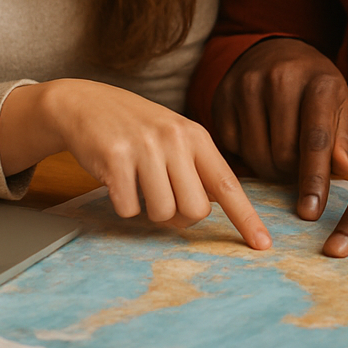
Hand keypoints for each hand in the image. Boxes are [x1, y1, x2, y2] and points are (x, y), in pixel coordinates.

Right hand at [0, 78, 270, 248]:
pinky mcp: (115, 159)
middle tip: (162, 197)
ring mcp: (145, 148)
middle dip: (180, 216)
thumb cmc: (135, 128)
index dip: (246, 218)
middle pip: (196, 210)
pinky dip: (123, 204)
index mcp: (196, 136)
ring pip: (162, 213)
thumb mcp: (174, 136)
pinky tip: (116, 178)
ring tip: (137, 182)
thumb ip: (196, 168)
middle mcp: (175, 139)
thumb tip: (208, 211)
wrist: (84, 102)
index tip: (262, 245)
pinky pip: (129, 209)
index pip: (228, 183)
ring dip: (149, 209)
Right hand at [210, 38, 347, 220]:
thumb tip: (340, 167)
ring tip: (280, 156)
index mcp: (319, 82)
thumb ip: (344, 138)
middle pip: (282, 153)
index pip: (315, 139)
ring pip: (255, 154)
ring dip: (269, 168)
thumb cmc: (316, 89)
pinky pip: (232, 146)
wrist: (276, 51)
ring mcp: (246, 85)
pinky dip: (246, 154)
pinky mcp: (222, 96)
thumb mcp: (342, 106)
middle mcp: (280, 79)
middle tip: (297, 170)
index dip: (314, 179)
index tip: (311, 212)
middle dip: (291, 174)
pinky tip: (258, 139)